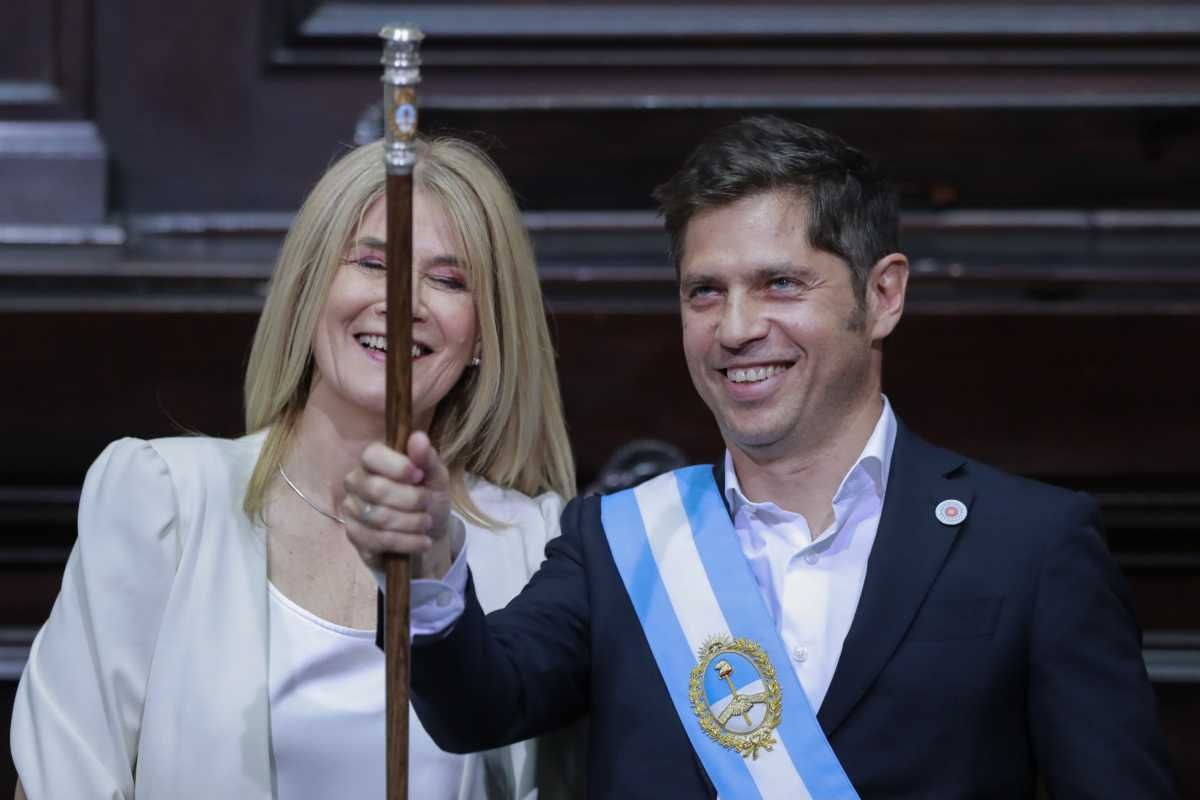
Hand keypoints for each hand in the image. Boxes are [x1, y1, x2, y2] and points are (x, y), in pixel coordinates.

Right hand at [342, 431, 462, 579]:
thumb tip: (418, 437)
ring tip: (426, 524)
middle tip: (428, 505)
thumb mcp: (437, 479)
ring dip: (412, 523)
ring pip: (379, 518)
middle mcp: (356, 482)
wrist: (428, 535)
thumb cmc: (429, 499)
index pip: (372, 456)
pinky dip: (407, 543)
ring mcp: (351, 510)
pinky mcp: (354, 536)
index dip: (397, 467)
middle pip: (378, 490)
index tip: (419, 476)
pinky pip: (377, 541)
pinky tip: (421, 542)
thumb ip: (427, 459)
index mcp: (373, 461)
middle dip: (412, 500)